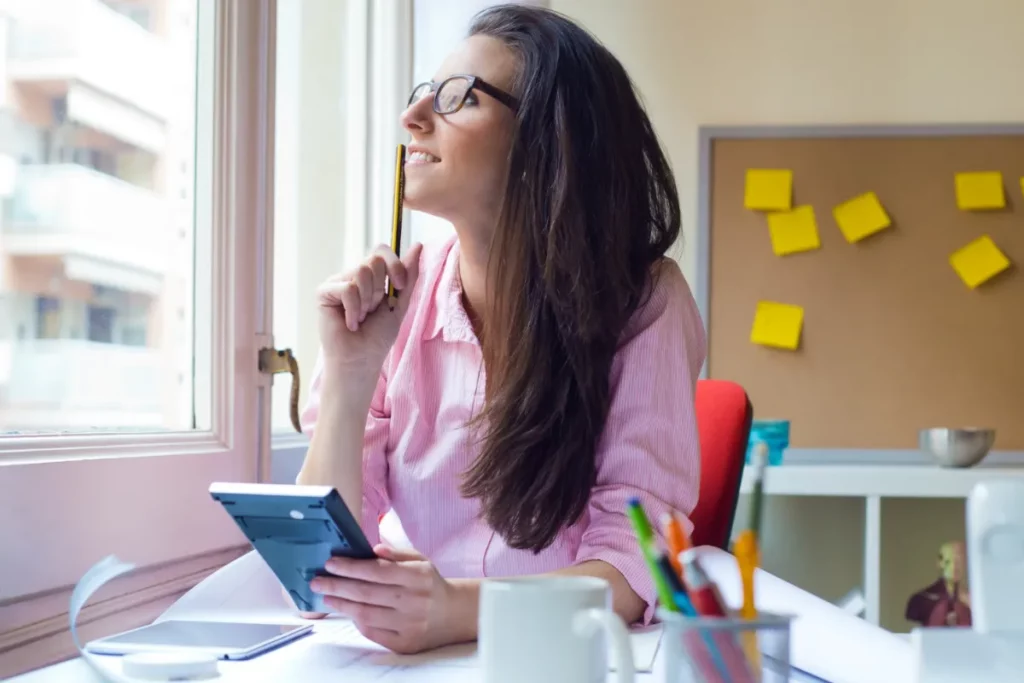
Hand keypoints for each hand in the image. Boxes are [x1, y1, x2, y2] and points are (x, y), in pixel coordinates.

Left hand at [310, 544, 471, 653]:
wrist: (454, 615)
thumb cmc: (431, 584)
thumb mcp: (420, 561)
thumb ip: (396, 554)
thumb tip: (372, 549)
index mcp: (418, 576)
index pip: (377, 571)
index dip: (351, 567)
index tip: (331, 563)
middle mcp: (415, 601)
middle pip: (367, 593)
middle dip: (338, 585)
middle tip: (318, 581)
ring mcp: (410, 625)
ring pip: (366, 614)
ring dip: (342, 604)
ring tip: (327, 596)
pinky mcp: (405, 644)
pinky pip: (373, 632)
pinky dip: (357, 621)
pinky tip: (348, 611)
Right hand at [317, 243, 422, 375]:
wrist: (362, 359)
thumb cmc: (378, 336)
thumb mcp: (400, 303)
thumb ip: (409, 276)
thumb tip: (418, 245)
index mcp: (371, 276)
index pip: (381, 251)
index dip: (394, 265)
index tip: (399, 286)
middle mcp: (353, 275)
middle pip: (373, 261)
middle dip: (380, 290)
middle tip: (372, 311)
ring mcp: (337, 282)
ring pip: (361, 272)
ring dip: (367, 301)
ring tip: (361, 317)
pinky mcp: (324, 292)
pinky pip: (347, 288)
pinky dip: (354, 309)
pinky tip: (350, 323)